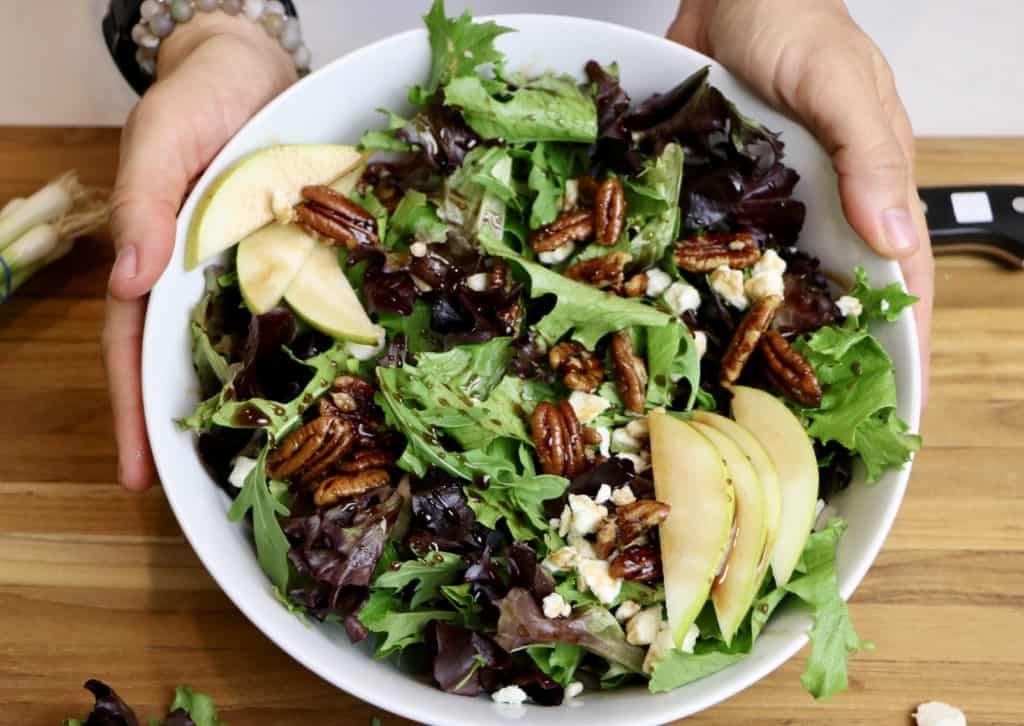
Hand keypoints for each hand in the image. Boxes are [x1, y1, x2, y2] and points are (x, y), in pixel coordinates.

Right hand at [104, 13, 295, 489]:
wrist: (257, 68)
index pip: (137, 350)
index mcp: (160, 266)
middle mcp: (206, 283)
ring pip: (254, 352)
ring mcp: (257, 276)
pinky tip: (338, 388)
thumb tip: (128, 280)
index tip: (138, 476)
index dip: (134, 413)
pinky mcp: (302, 261)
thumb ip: (144, 203)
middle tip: (210, 500)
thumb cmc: (199, 97)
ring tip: (281, 468)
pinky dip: (316, 352)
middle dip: (196, 433)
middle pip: (194, 367)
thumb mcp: (162, 139)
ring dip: (262, 406)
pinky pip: (309, 313)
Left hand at [669, 0, 932, 406]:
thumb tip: (895, 242)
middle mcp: (823, 204)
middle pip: (832, 293)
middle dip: (820, 352)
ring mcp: (769, 203)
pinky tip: (682, 317)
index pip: (902, 279)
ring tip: (735, 387)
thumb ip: (869, 158)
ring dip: (756, 327)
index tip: (897, 410)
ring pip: (771, 279)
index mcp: (872, 186)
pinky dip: (704, 280)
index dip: (903, 344)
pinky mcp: (721, 191)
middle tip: (800, 418)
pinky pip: (716, 245)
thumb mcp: (841, 85)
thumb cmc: (796, 20)